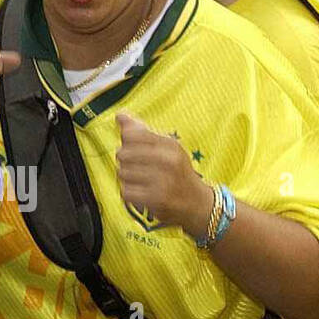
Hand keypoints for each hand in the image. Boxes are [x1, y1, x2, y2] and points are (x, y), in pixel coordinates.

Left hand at [115, 113, 214, 236]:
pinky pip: (126, 191)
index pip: (130, 135)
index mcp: (170, 145)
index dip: (126, 143)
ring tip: (141, 181)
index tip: (135, 150)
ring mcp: (163, 181)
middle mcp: (168, 161)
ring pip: (122, 173)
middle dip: (125, 162)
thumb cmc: (177, 172)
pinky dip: (129, 193)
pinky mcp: (157, 200)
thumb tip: (120, 115)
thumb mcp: (166, 148)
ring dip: (127, 179)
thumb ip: (141, 132)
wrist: (198, 204)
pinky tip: (141, 193)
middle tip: (138, 168)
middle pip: (122, 154)